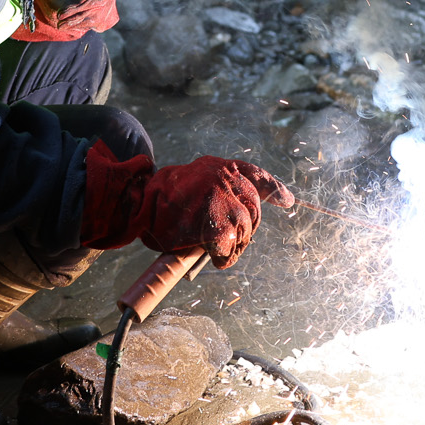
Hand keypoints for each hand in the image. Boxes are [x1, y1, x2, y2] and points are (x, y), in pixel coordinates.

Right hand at [81, 148, 292, 268]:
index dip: (274, 189)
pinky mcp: (216, 226)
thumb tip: (236, 217)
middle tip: (224, 241)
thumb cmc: (159, 197)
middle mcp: (227, 180)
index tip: (288, 200)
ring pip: (243, 233)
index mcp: (221, 167)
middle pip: (252, 213)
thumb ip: (215, 189)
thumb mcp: (191, 181)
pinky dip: (222, 257)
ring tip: (214, 249)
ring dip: (232, 246)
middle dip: (243, 231)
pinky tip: (213, 257)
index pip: (257, 177)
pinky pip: (229, 249)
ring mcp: (223, 202)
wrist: (136, 203)